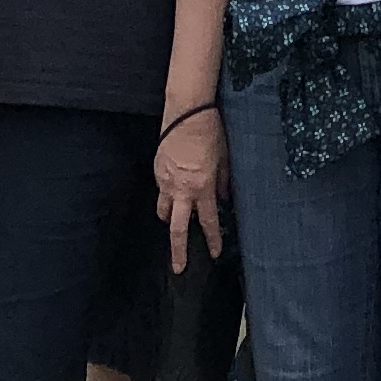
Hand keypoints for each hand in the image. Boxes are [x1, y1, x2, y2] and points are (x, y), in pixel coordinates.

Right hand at [153, 107, 225, 271]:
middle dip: (178, 251)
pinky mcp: (156, 172)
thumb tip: (224, 199)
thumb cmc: (210, 133)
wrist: (186, 113)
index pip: (208, 221)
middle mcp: (182, 190)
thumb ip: (224, 182)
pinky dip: (166, 194)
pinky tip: (173, 187)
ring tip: (175, 220)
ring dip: (168, 219)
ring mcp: (165, 182)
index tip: (214, 253)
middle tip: (179, 267)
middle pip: (177, 229)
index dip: (213, 239)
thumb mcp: (224, 158)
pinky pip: (160, 191)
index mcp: (202, 187)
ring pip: (163, 212)